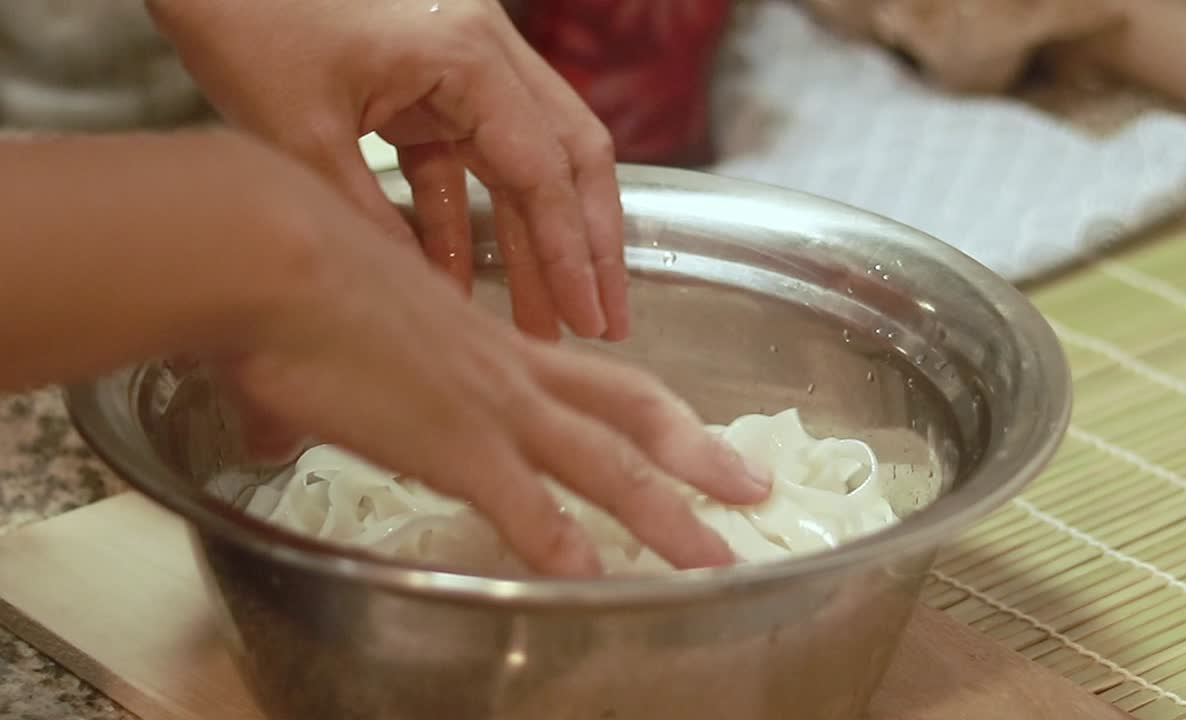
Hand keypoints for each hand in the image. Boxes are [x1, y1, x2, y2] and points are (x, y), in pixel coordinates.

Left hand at [146, 0, 629, 342]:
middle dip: (589, 246)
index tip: (589, 319)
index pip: (544, 171)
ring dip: (534, 239)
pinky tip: (459, 277)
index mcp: (466, 55)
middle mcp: (483, 52)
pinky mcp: (426, 79)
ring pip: (526, 161)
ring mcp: (459, 63)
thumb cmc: (245, 13)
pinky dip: (464, 217)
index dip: (571, 254)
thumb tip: (423, 299)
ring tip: (544, 318)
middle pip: (567, 159)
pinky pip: (465, 157)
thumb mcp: (299, 130)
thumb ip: (368, 219)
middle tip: (603, 322)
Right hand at [215, 134, 768, 576]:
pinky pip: (527, 507)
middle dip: (701, 453)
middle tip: (753, 486)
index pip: (594, 378)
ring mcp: (492, 406)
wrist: (271, 251)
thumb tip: (270, 427)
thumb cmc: (288, 274)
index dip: (648, 411)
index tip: (684, 437)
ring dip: (669, 517)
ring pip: (610, 466)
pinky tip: (594, 583)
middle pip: (634, 413)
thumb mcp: (331, 330)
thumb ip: (320, 389)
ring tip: (716, 562)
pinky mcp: (454, 442)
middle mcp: (511, 370)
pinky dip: (564, 547)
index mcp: (491, 343)